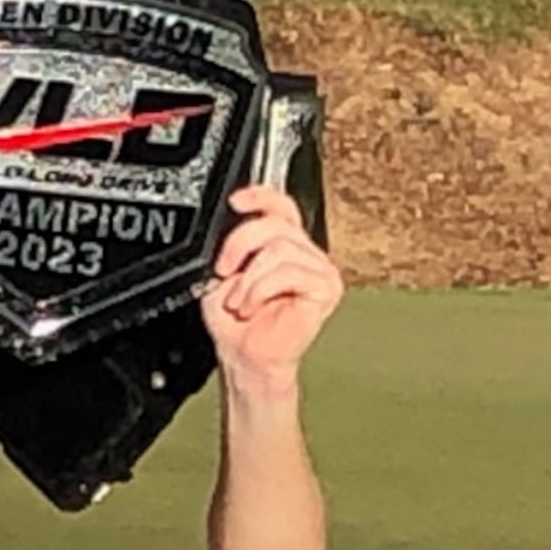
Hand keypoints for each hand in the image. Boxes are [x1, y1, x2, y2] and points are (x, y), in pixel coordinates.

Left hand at [203, 187, 341, 390]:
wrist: (242, 353)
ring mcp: (319, 268)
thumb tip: (232, 222)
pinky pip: (289, 272)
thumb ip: (232, 244)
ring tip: (240, 300)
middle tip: (224, 271)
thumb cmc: (234, 319)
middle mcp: (304, 252)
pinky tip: (253, 306)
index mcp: (283, 243)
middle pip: (274, 223)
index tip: (236, 201)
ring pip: (279, 248)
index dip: (261, 196)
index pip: (281, 206)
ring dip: (248, 279)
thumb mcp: (223, 271)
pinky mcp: (327, 287)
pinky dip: (260, 290)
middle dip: (238, 245)